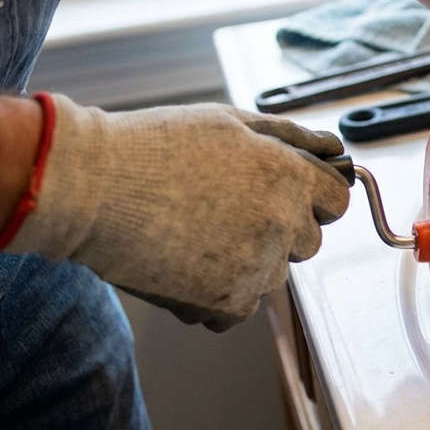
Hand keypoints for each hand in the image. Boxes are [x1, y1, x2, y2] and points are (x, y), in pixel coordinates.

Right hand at [1, 94, 350, 330]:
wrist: (90, 188)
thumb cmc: (154, 148)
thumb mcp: (231, 123)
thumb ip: (294, 139)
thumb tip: (335, 150)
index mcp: (290, 177)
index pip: (338, 201)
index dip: (315, 197)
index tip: (292, 196)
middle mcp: (282, 225)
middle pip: (309, 241)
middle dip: (280, 229)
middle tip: (227, 209)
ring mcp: (257, 268)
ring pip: (273, 273)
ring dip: (248, 260)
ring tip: (195, 230)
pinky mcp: (227, 302)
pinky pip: (241, 306)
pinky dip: (218, 292)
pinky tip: (184, 260)